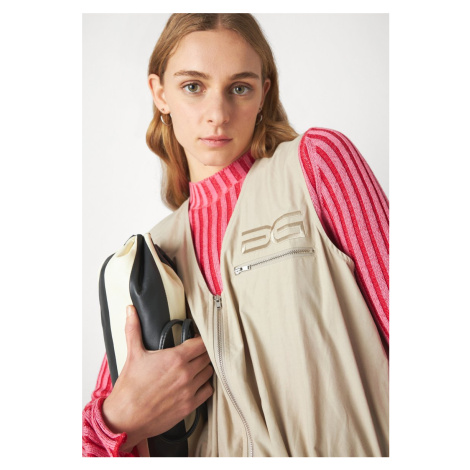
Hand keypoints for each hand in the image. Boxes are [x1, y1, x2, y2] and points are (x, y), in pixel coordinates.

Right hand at [102, 305, 212, 451]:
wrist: (125, 418)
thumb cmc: (129, 387)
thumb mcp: (133, 354)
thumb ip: (134, 329)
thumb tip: (130, 309)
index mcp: (175, 358)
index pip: (202, 343)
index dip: (202, 339)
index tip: (197, 339)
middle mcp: (186, 373)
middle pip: (207, 357)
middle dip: (202, 353)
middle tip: (195, 352)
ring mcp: (189, 391)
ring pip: (209, 373)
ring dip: (204, 368)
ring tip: (195, 367)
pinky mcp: (189, 406)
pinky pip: (208, 391)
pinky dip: (204, 386)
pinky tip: (196, 383)